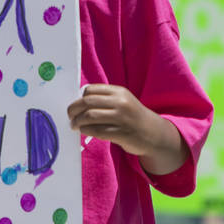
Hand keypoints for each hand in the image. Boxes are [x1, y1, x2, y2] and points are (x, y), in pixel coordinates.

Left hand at [67, 84, 185, 172]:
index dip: (78, 98)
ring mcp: (122, 118)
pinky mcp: (121, 133)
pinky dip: (86, 130)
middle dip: (73, 110)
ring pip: (90, 116)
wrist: (153, 133)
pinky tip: (84, 131)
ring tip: (74, 125)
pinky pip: (97, 131)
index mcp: (119, 92)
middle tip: (70, 117)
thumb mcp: (123, 101)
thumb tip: (78, 102)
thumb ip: (105, 99)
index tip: (75, 106)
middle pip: (87, 102)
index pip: (90, 90)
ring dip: (77, 122)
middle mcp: (121, 102)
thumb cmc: (133, 117)